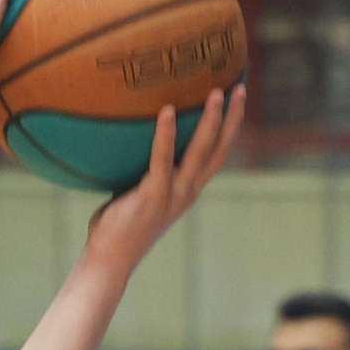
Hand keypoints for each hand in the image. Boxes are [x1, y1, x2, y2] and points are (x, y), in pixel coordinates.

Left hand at [77, 87, 245, 281]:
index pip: (216, 156)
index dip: (229, 129)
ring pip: (201, 152)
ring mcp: (173, 194)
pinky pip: (162, 160)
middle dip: (232, 118)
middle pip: (219, 150)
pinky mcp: (154, 196)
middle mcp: (187, 192)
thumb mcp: (135, 196)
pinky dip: (166, 135)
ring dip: (211, 121)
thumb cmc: (116, 229)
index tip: (235, 103)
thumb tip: (123, 147)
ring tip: (216, 92)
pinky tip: (167, 111)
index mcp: (187, 191)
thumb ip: (141, 175)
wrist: (109, 261)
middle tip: (239, 87)